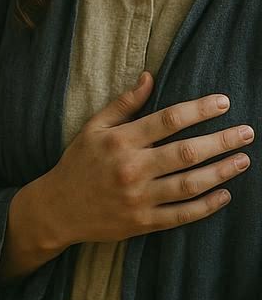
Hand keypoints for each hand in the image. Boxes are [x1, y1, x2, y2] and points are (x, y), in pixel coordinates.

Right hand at [41, 73, 253, 248]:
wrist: (58, 208)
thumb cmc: (77, 163)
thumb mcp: (93, 128)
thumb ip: (123, 104)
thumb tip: (149, 77)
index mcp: (119, 141)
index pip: (167, 120)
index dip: (198, 110)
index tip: (224, 103)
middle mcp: (131, 168)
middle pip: (186, 152)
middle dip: (221, 140)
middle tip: (247, 132)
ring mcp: (138, 198)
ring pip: (190, 184)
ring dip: (221, 172)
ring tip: (243, 160)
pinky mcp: (143, 222)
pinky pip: (182, 214)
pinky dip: (207, 205)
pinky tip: (225, 194)